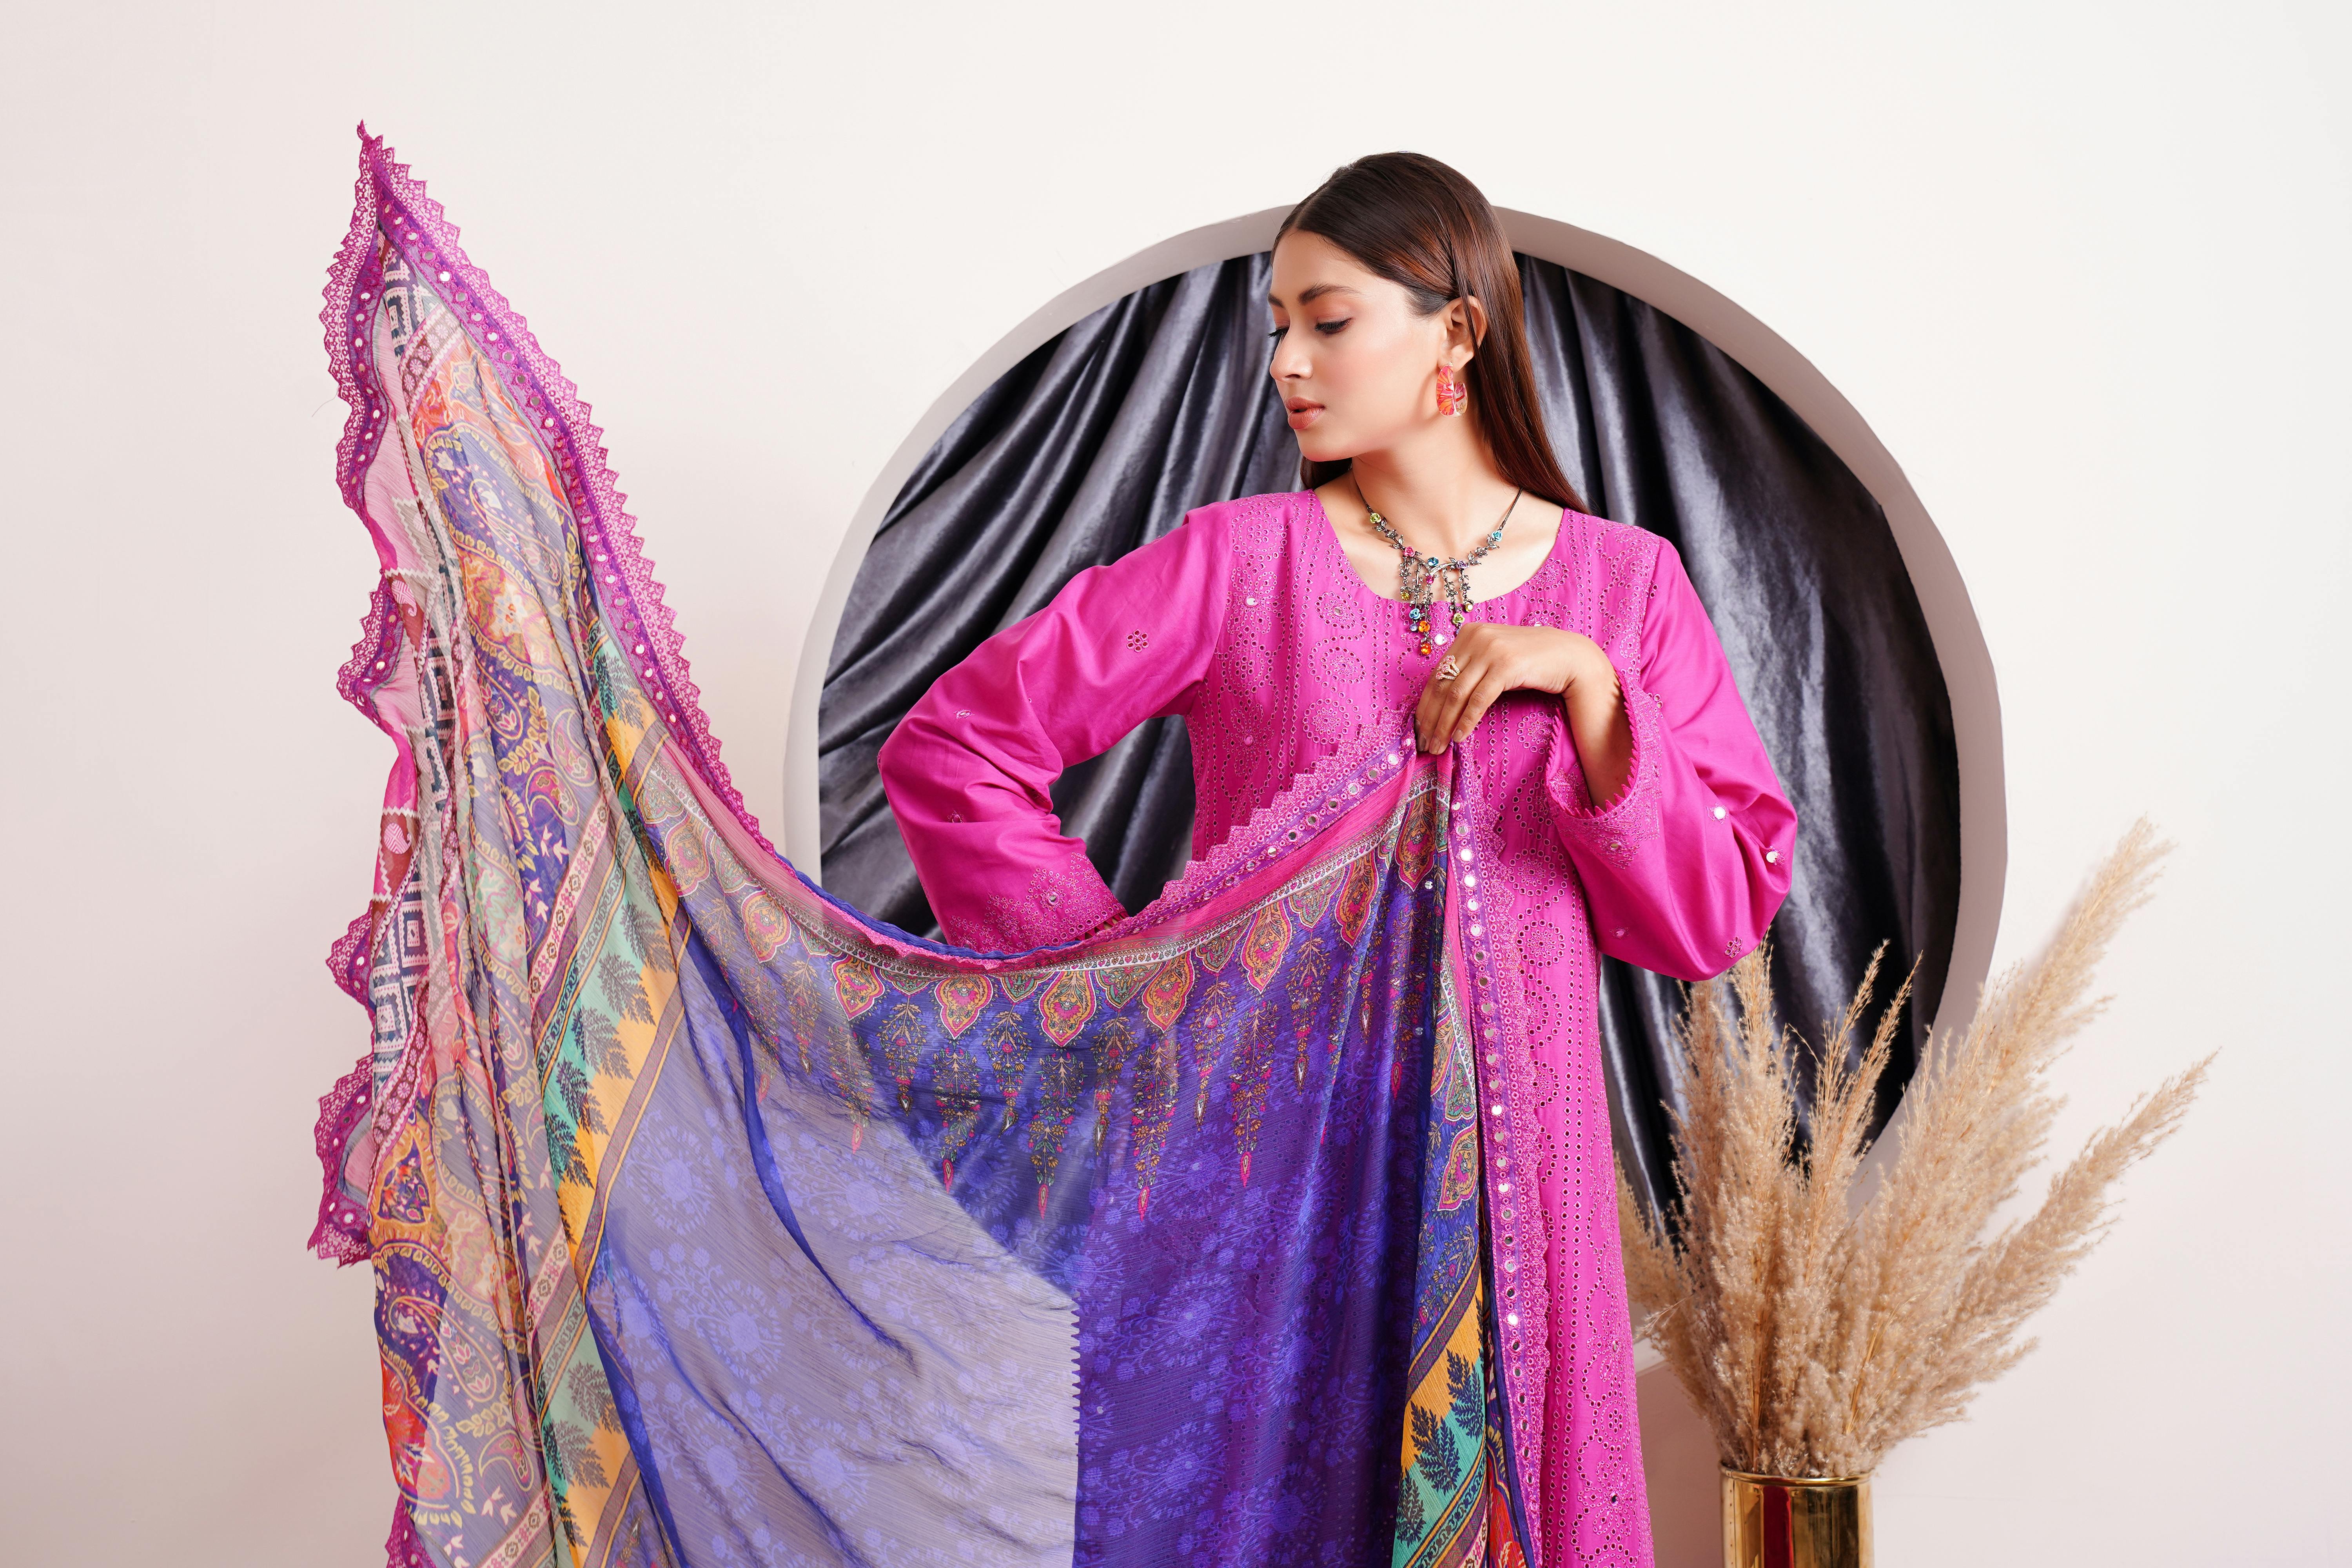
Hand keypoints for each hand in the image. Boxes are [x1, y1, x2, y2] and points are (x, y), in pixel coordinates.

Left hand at [1416, 623, 1613, 751]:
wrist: (1568, 656)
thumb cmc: (1530, 661)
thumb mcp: (1494, 658)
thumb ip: (1470, 669)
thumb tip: (1440, 703)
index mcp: (1468, 634)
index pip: (1437, 674)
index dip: (1425, 704)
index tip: (1418, 729)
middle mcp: (1475, 637)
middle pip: (1443, 685)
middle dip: (1431, 718)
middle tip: (1425, 743)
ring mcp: (1491, 650)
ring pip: (1457, 694)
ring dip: (1444, 724)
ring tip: (1438, 746)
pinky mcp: (1506, 665)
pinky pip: (1479, 699)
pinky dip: (1466, 720)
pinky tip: (1459, 737)